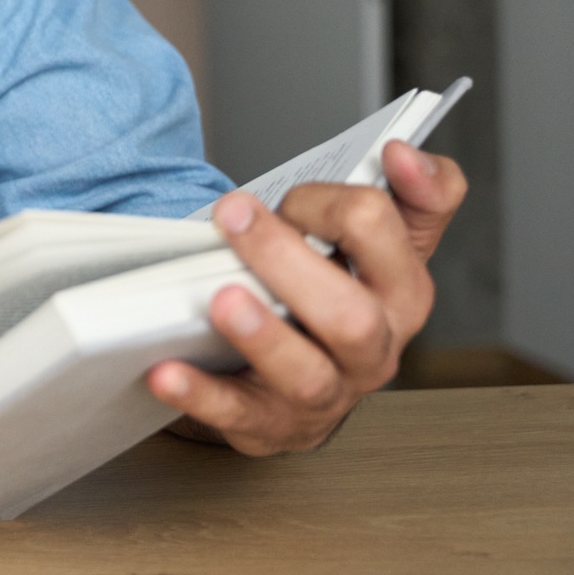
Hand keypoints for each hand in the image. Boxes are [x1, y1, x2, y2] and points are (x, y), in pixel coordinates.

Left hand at [147, 141, 468, 454]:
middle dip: (289, 260)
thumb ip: (408, 191)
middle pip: (352, 314)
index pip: (393, 237)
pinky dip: (199, 393)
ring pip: (306, 374)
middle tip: (234, 216)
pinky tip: (165, 370)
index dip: (343, 205)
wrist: (297, 370)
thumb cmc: (328, 292)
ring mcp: (324, 392)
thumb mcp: (372, 241)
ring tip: (223, 300)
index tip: (296, 190)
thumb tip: (406, 152)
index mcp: (401, 290)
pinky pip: (235, 412)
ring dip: (264, 335)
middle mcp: (372, 346)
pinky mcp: (269, 423)